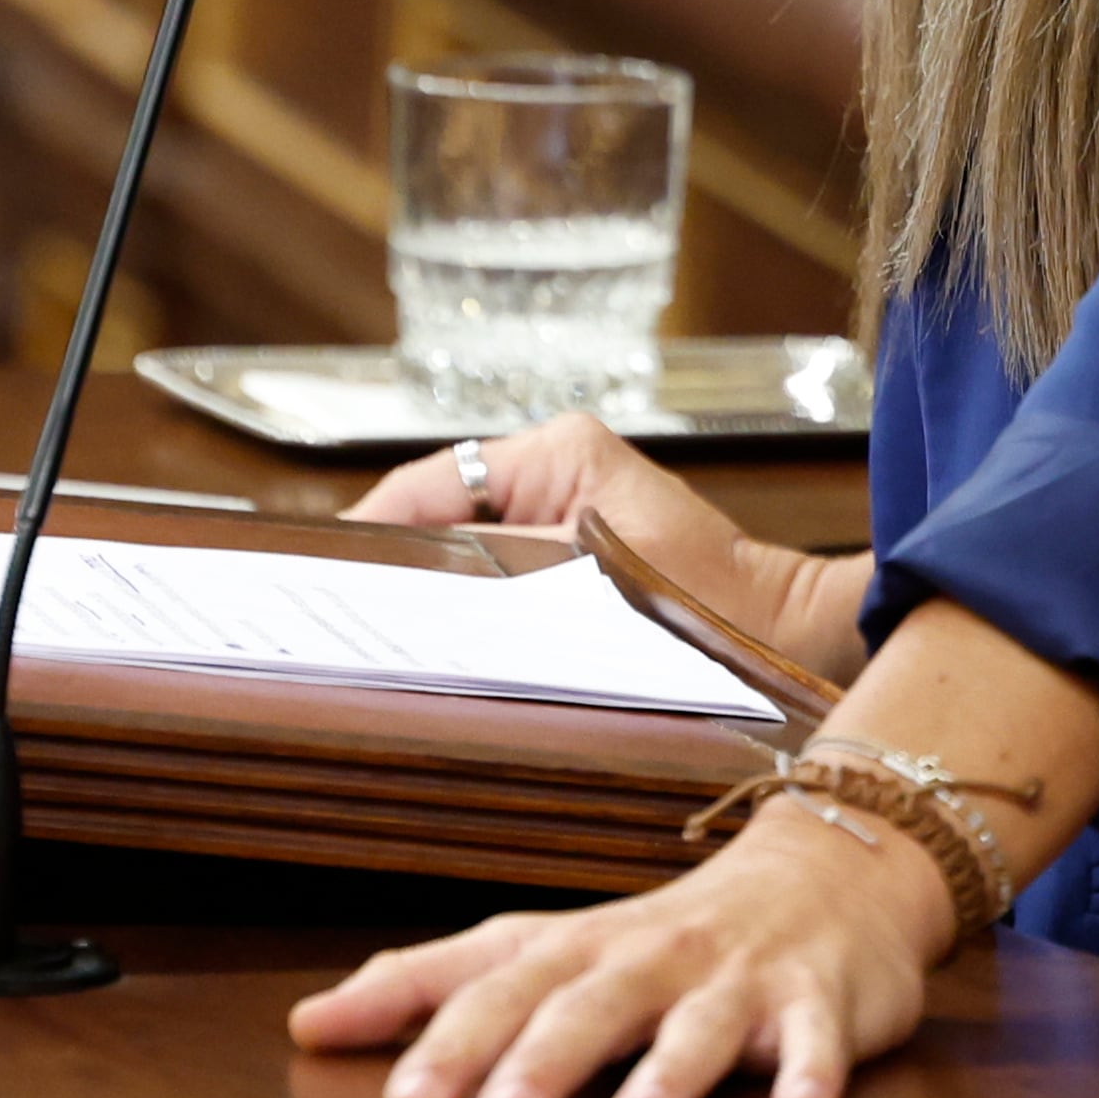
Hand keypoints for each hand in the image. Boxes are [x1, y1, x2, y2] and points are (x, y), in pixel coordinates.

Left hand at [289, 799, 950, 1097]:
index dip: (443, 1031)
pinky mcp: (822, 999)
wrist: (827, 873)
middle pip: (589, 1001)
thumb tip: (309, 1024)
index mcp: (578, 949)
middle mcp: (651, 956)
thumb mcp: (549, 950)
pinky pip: (820, 1037)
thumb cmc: (662, 937)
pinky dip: (811, 1069)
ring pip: (702, 1020)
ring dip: (671, 1067)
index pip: (496, 980)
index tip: (394, 1093)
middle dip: (540, 1056)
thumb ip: (434, 987)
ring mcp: (740, 977)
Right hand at [347, 414, 868, 687]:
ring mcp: (560, 508)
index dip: (369, 532)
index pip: (427, 484)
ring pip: (460, 549)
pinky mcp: (570, 553)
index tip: (319, 576)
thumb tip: (411, 571)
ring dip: (424, 592)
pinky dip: (463, 606)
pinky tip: (433, 647)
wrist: (779, 630)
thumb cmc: (708, 596)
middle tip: (333, 617)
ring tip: (370, 636)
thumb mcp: (590, 576)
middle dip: (388, 566)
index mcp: (557, 451)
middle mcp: (553, 467)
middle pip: (435, 516)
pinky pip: (494, 574)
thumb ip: (495, 563)